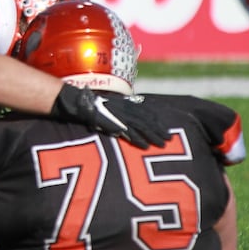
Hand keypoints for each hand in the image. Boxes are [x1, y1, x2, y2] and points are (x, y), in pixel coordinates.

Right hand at [52, 84, 169, 147]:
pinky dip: (138, 139)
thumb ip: (121, 113)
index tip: (166, 129)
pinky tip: (145, 146)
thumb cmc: (92, 105)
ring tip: (162, 145)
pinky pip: (129, 132)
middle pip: (147, 119)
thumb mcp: (111, 107)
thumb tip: (126, 125)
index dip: (157, 121)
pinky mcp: (113, 122)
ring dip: (153, 136)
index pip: (146, 112)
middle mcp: (126, 108)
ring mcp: (120, 115)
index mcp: (126, 103)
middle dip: (159, 129)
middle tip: (169, 138)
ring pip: (142, 126)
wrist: (79, 103)